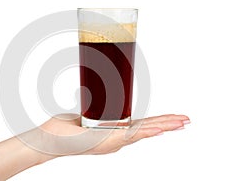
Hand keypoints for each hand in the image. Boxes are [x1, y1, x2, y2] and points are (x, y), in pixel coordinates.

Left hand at [19, 114, 189, 155]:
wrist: (48, 140)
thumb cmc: (63, 129)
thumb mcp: (86, 114)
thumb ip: (97, 106)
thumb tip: (100, 91)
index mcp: (112, 133)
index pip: (139, 126)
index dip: (156, 121)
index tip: (171, 118)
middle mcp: (114, 139)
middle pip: (145, 129)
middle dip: (166, 123)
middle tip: (185, 119)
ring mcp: (110, 142)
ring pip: (141, 133)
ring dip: (162, 127)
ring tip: (181, 122)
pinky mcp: (103, 142)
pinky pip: (128, 136)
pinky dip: (146, 132)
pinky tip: (160, 130)